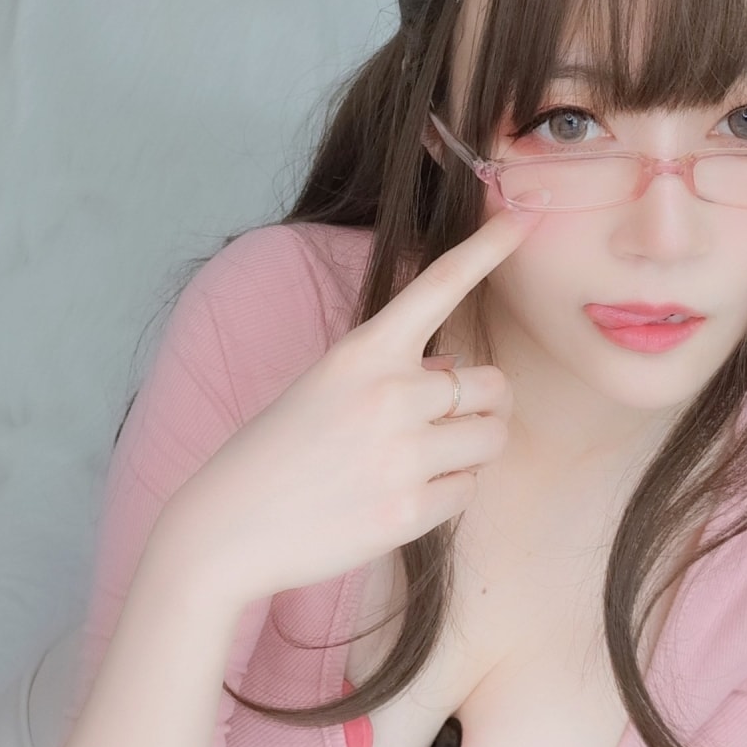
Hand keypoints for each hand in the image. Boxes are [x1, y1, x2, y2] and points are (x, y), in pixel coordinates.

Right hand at [169, 204, 537, 601]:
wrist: (227, 528)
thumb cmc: (275, 453)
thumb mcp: (324, 389)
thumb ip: (392, 372)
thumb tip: (453, 373)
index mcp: (362, 353)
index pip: (438, 286)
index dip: (485, 249)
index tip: (519, 218)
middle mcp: (389, 395)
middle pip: (493, 385)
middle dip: (482, 405)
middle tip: (448, 423)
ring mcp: (402, 455)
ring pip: (491, 438)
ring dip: (471, 449)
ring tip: (424, 461)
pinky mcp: (409, 511)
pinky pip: (468, 490)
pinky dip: (448, 493)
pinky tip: (402, 496)